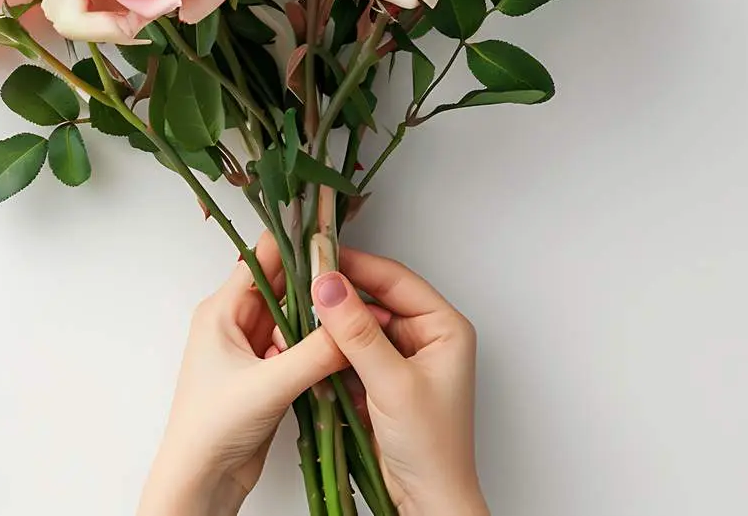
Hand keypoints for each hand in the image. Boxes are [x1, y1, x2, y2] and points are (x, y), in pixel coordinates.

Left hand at [138, 233, 345, 515]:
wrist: (201, 478)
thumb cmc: (212, 428)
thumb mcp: (270, 384)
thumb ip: (316, 353)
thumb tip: (353, 327)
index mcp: (221, 312)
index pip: (262, 260)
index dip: (296, 245)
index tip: (332, 237)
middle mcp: (234, 324)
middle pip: (282, 287)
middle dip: (317, 284)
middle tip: (358, 278)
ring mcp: (250, 350)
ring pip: (293, 319)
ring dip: (319, 320)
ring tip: (357, 315)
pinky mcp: (264, 375)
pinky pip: (296, 348)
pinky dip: (317, 347)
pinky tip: (340, 350)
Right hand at [310, 249, 487, 515]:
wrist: (428, 500)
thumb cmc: (432, 450)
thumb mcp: (392, 383)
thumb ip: (358, 332)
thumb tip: (329, 286)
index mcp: (444, 328)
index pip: (395, 279)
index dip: (356, 265)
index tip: (319, 256)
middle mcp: (426, 338)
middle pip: (375, 299)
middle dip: (340, 296)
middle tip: (303, 286)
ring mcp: (403, 359)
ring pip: (359, 325)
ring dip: (333, 325)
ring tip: (303, 317)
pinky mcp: (382, 380)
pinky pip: (352, 352)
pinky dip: (332, 351)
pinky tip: (313, 350)